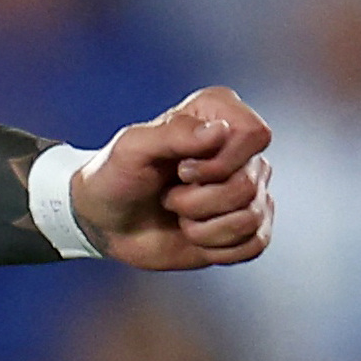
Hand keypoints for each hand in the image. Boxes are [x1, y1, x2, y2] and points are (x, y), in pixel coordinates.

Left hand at [71, 87, 273, 270]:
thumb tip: (220, 130)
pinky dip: (214, 246)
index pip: (254, 134)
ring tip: (176, 212)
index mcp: (218, 114)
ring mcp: (249, 189)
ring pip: (250, 218)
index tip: (180, 167)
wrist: (106, 223)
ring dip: (201, 226)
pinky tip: (191, 233)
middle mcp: (241, 150)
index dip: (218, 161)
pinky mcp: (250, 226)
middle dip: (197, 200)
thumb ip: (174, 134)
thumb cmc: (116, 176)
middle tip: (168, 194)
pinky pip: (254, 244)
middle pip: (247, 184)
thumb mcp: (132, 148)